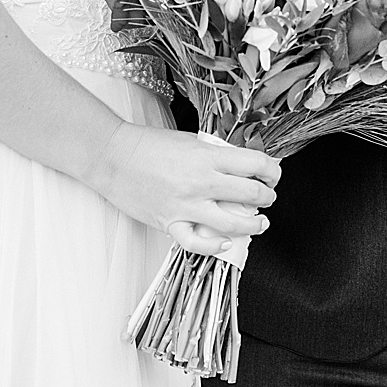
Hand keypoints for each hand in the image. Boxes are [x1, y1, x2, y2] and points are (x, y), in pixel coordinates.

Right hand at [83, 123, 279, 257]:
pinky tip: (224, 244)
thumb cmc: (147, 145)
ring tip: (258, 224)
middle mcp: (201, 181)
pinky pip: (196, 242)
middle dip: (267, 197)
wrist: (112, 156)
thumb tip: (240, 166)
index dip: (272, 170)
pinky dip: (214, 246)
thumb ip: (215, 155)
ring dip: (253, 225)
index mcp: (208, 156)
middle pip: (250, 193)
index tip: (273, 174)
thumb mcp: (190, 141)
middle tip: (268, 197)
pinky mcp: (169, 222)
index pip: (255, 164)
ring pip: (232, 223)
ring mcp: (186, 204)